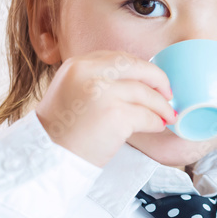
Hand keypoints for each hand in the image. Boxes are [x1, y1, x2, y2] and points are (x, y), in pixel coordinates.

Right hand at [36, 50, 176, 166]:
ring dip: (161, 106)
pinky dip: (155, 122)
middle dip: (158, 80)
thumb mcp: (71, 92)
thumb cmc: (61, 132)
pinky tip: (157, 126)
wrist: (47, 159)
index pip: (119, 58)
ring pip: (145, 93)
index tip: (153, 80)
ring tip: (167, 116)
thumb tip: (136, 82)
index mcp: (77, 65)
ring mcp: (102, 92)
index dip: (141, 69)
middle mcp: (89, 73)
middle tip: (169, 95)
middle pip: (137, 67)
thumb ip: (96, 81)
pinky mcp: (115, 115)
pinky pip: (146, 115)